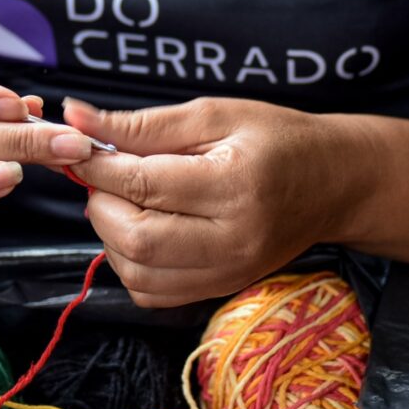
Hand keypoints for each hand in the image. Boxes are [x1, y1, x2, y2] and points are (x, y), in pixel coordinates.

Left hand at [63, 97, 375, 306]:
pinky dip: (129, 263)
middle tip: (105, 175)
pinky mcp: (220, 288)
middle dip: (100, 203)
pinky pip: (151, 293)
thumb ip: (143, 124)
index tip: (78, 147)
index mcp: (234, 185)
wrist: (332, 184)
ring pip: (136, 271)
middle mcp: (232, 239)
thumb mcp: (214, 115)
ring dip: (110, 234)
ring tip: (125, 200)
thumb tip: (76, 118)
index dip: (97, 166)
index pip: (142, 185)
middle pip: (134, 237)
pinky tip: (142, 229)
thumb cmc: (276, 139)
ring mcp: (227, 272)